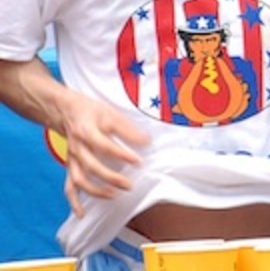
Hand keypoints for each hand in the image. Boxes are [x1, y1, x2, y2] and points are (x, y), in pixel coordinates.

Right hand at [59, 91, 148, 216]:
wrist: (67, 111)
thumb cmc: (93, 112)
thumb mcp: (111, 113)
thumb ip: (128, 128)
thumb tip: (147, 142)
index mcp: (87, 131)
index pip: (105, 145)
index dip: (122, 154)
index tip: (138, 161)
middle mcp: (77, 147)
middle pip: (92, 166)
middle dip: (111, 178)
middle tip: (130, 184)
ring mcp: (72, 159)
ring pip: (80, 179)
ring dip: (96, 190)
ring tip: (114, 195)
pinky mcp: (70, 166)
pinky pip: (69, 186)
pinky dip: (74, 202)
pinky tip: (82, 213)